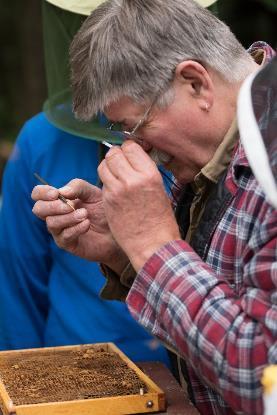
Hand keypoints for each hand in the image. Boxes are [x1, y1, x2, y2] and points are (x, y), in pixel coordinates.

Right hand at [31, 179, 127, 272]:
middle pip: (38, 209)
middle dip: (52, 206)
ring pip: (51, 223)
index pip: (38, 194)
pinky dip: (76, 228)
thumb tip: (61, 192)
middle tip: (70, 206)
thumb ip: (78, 187)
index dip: (42, 193)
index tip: (56, 194)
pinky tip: (87, 224)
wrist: (117, 229)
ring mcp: (60, 230)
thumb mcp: (93, 193)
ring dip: (69, 217)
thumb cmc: (103, 210)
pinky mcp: (68, 244)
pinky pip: (64, 236)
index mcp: (58, 200)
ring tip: (85, 215)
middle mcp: (55, 215)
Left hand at [98, 141, 180, 270]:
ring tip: (116, 176)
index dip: (128, 149)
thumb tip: (134, 159)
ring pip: (103, 166)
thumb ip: (145, 173)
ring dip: (108, 168)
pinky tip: (115, 191)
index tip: (129, 155)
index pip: (130, 147)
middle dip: (115, 156)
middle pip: (113, 153)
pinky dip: (107, 183)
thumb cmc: (160, 221)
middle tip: (120, 164)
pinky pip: (102, 183)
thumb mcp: (159, 190)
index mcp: (149, 174)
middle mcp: (131, 179)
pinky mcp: (107, 202)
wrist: (153, 245)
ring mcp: (117, 190)